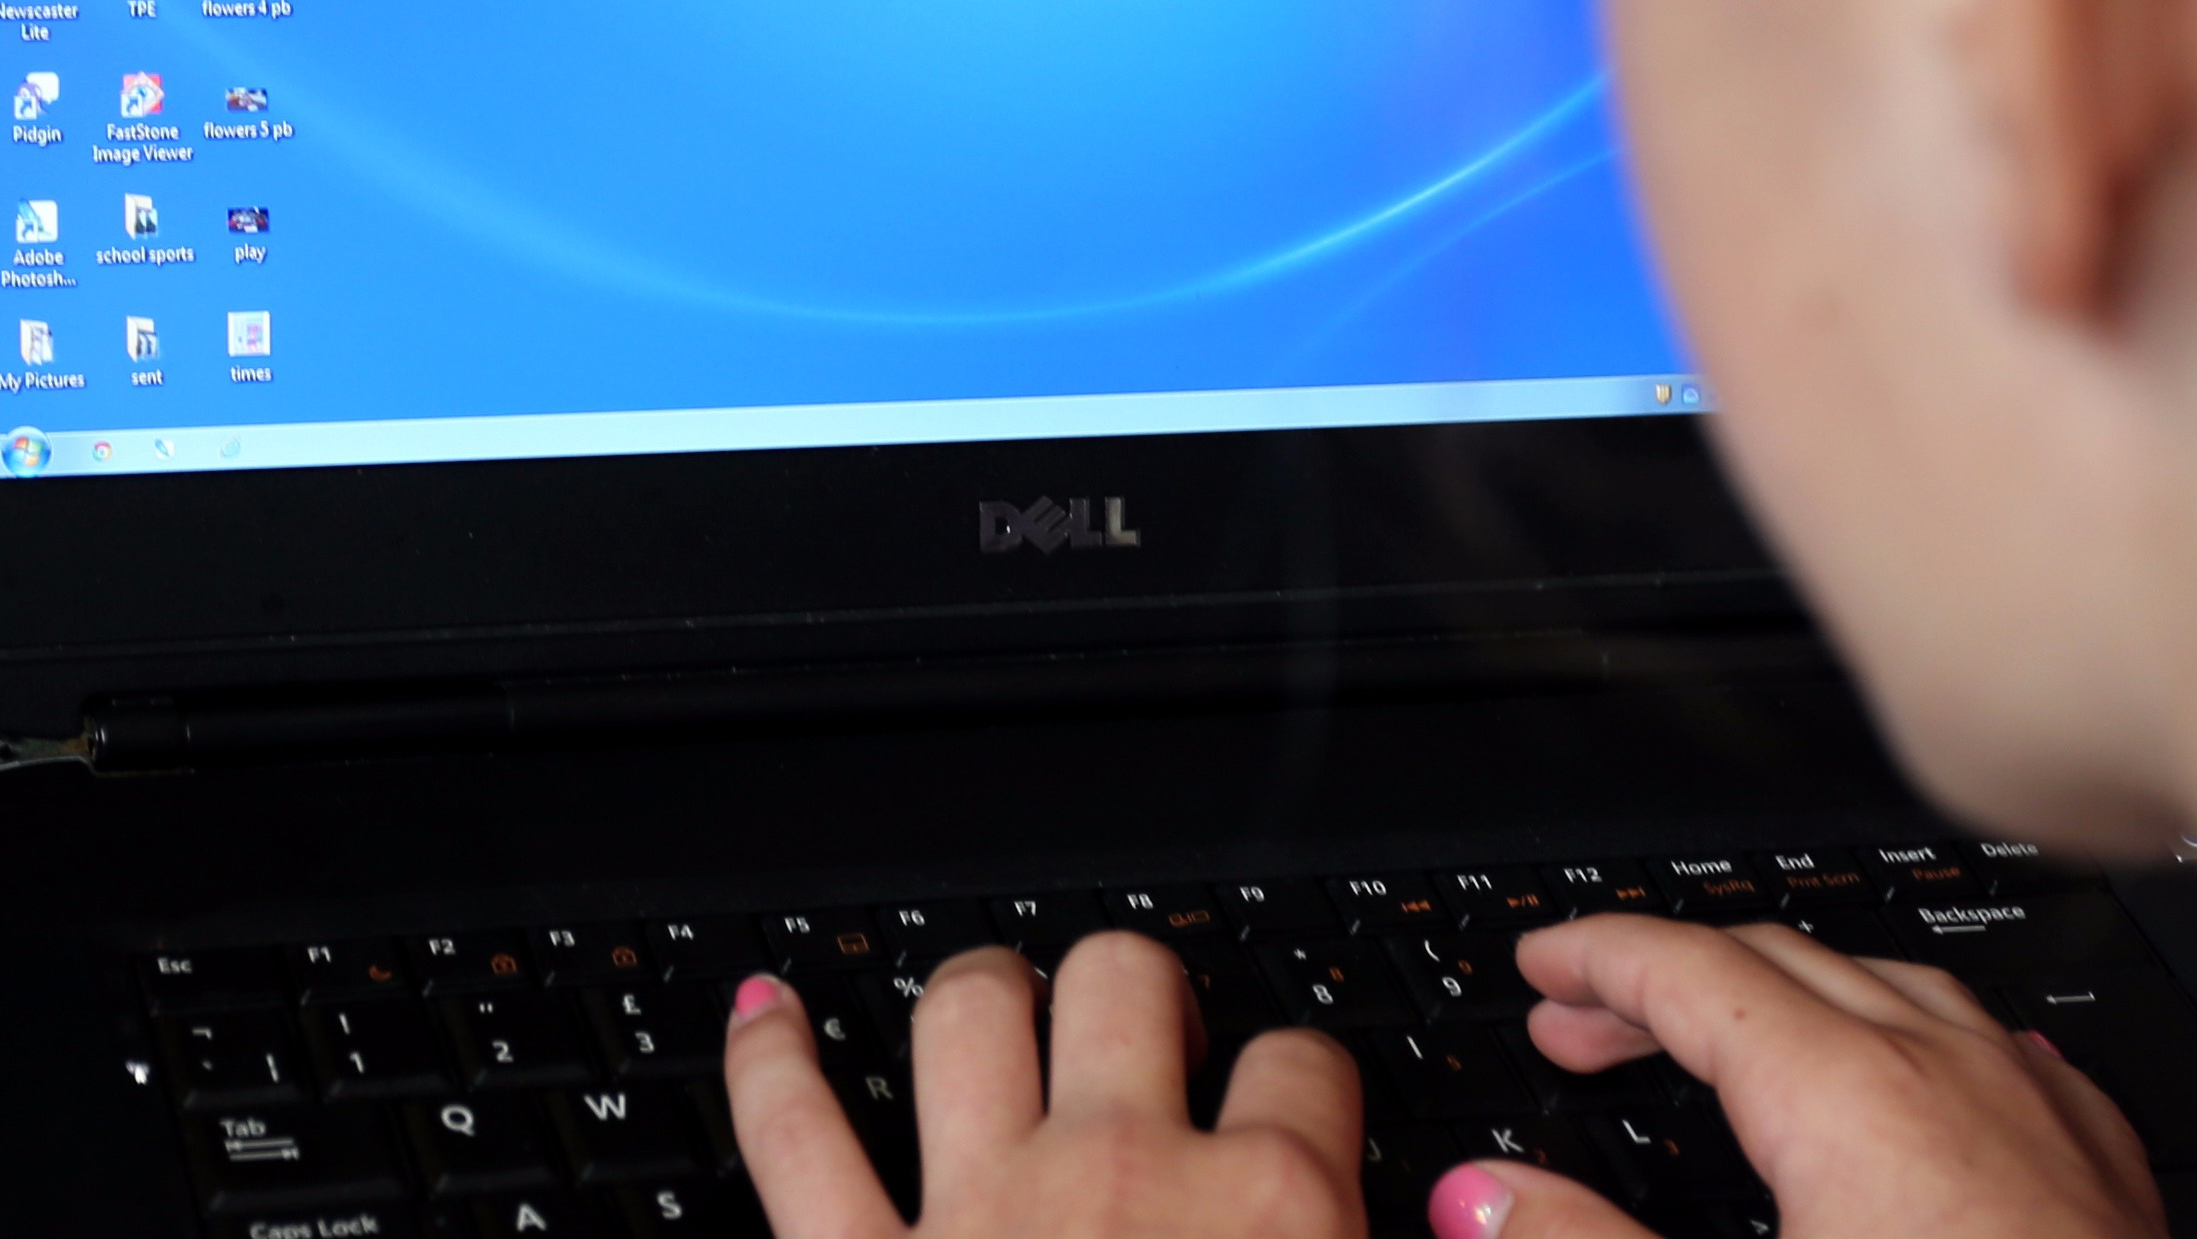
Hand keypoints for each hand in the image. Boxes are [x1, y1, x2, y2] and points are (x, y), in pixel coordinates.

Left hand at [722, 932, 1365, 1238]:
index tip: (1289, 1115)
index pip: (1303, 1066)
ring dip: (984, 992)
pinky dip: (768, 1062)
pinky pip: (793, 1134)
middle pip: (1127, 984)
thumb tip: (1431, 1233)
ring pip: (971, 1012)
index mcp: (1271, 1213)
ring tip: (1000, 1005)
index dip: (1299, 1084)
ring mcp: (980, 1212)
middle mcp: (1123, 1179)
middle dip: (1137, 998)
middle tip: (1143, 1052)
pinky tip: (765, 1013)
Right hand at [1429, 916, 2165, 1238]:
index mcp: (1849, 1098)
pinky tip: (1924, 1072)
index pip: (1695, 972)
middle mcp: (1950, 1074)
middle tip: (1585, 1018)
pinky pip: (1997, 1051)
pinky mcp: (2097, 1169)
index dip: (1602, 958)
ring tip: (1733, 1034)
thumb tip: (1485, 1200)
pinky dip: (1918, 1040)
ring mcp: (2035, 1110)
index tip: (1545, 966)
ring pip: (1896, 989)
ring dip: (1793, 996)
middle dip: (1670, 976)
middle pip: (1783, 964)